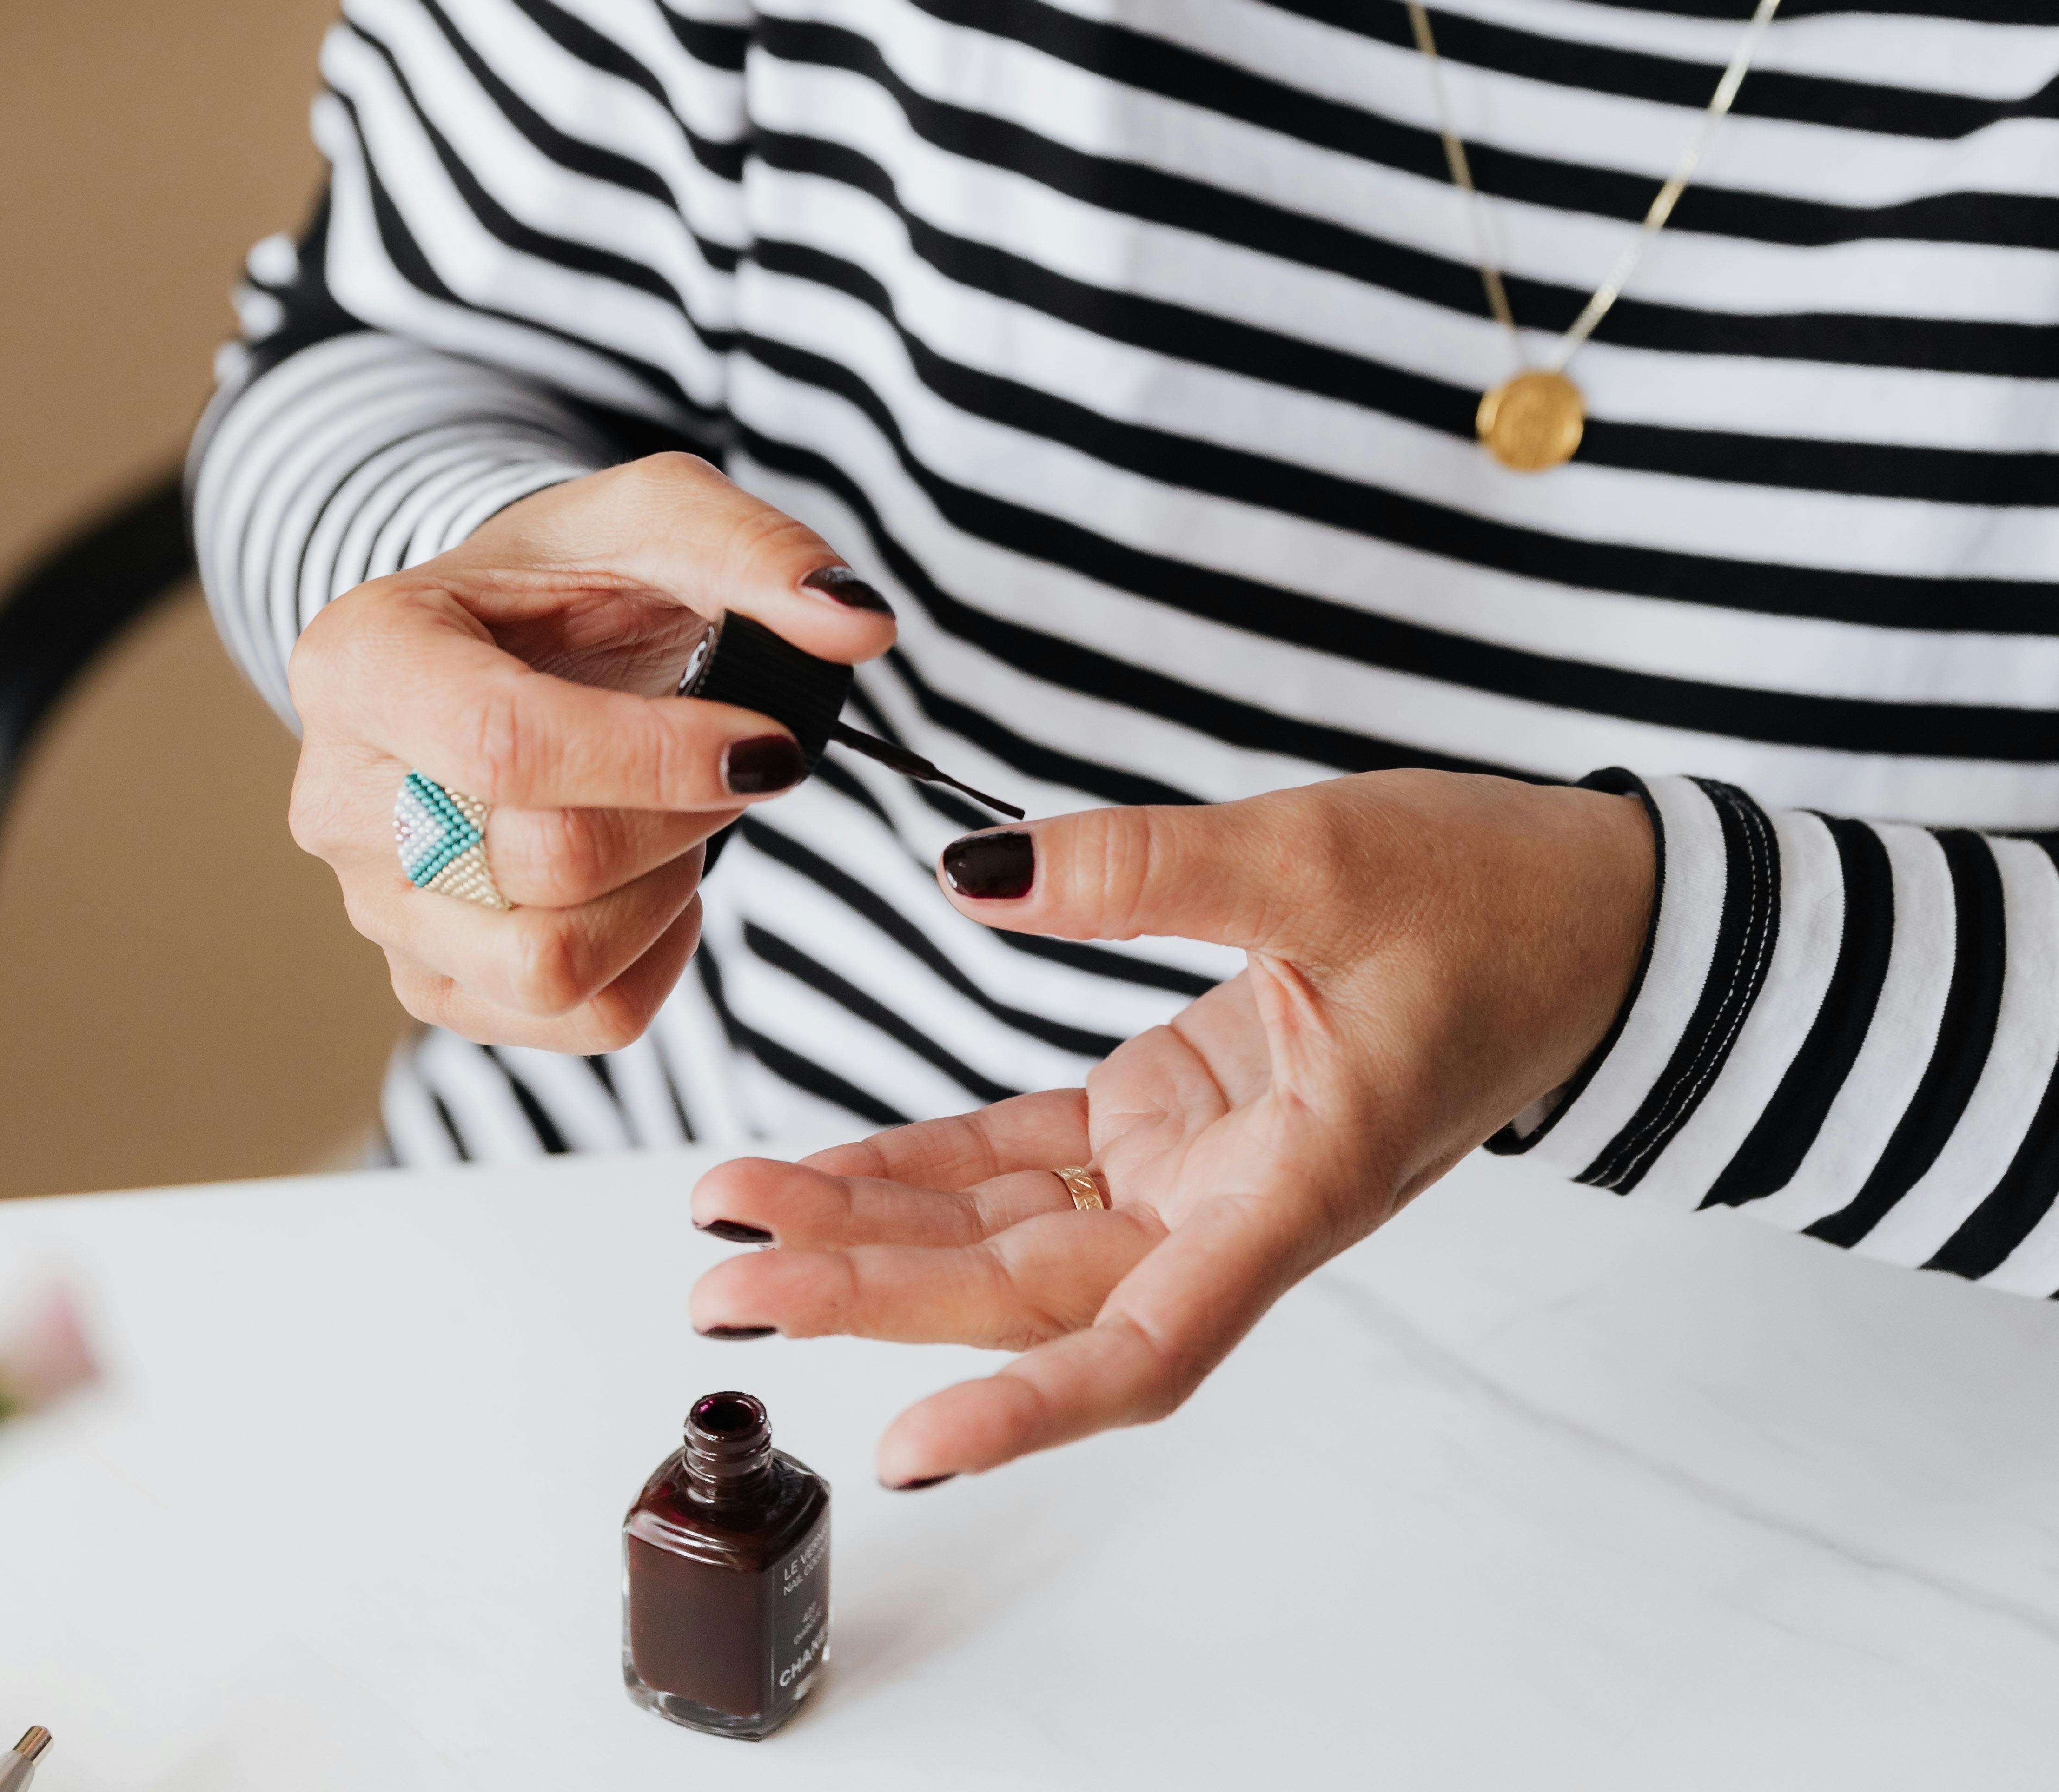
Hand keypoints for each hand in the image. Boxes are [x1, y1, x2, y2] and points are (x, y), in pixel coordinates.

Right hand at [286, 453, 892, 1051]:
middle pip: (542, 865)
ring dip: (663, 892)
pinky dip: (653, 959)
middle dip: (682, 816)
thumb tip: (857, 626)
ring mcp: (377, 907)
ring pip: (551, 966)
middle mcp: (341, 798)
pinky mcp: (433, 983)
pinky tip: (658, 879)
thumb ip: (759, 552)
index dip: (658, 759)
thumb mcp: (658, 517)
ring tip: (681, 814)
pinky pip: (575, 1021)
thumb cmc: (569, 577)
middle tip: (732, 756)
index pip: (506, 746)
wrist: (507, 645)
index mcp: (363, 659)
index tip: (772, 742)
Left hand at [687, 769, 1653, 1478]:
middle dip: (871, 1288)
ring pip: (1017, 1230)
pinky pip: (1038, 1158)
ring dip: (879, 1226)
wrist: (1585, 909)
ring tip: (734, 1208)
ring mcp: (1205, 1163)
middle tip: (722, 1274)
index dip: (1024, 1410)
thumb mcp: (1319, 858)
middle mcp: (1239, 1204)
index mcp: (1298, 1186)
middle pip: (1032, 1289)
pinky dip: (936, 1159)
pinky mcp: (1185, 1109)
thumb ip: (1145, 871)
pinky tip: (837, 1160)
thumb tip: (979, 873)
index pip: (1143, 1346)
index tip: (903, 1449)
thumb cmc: (1492, 897)